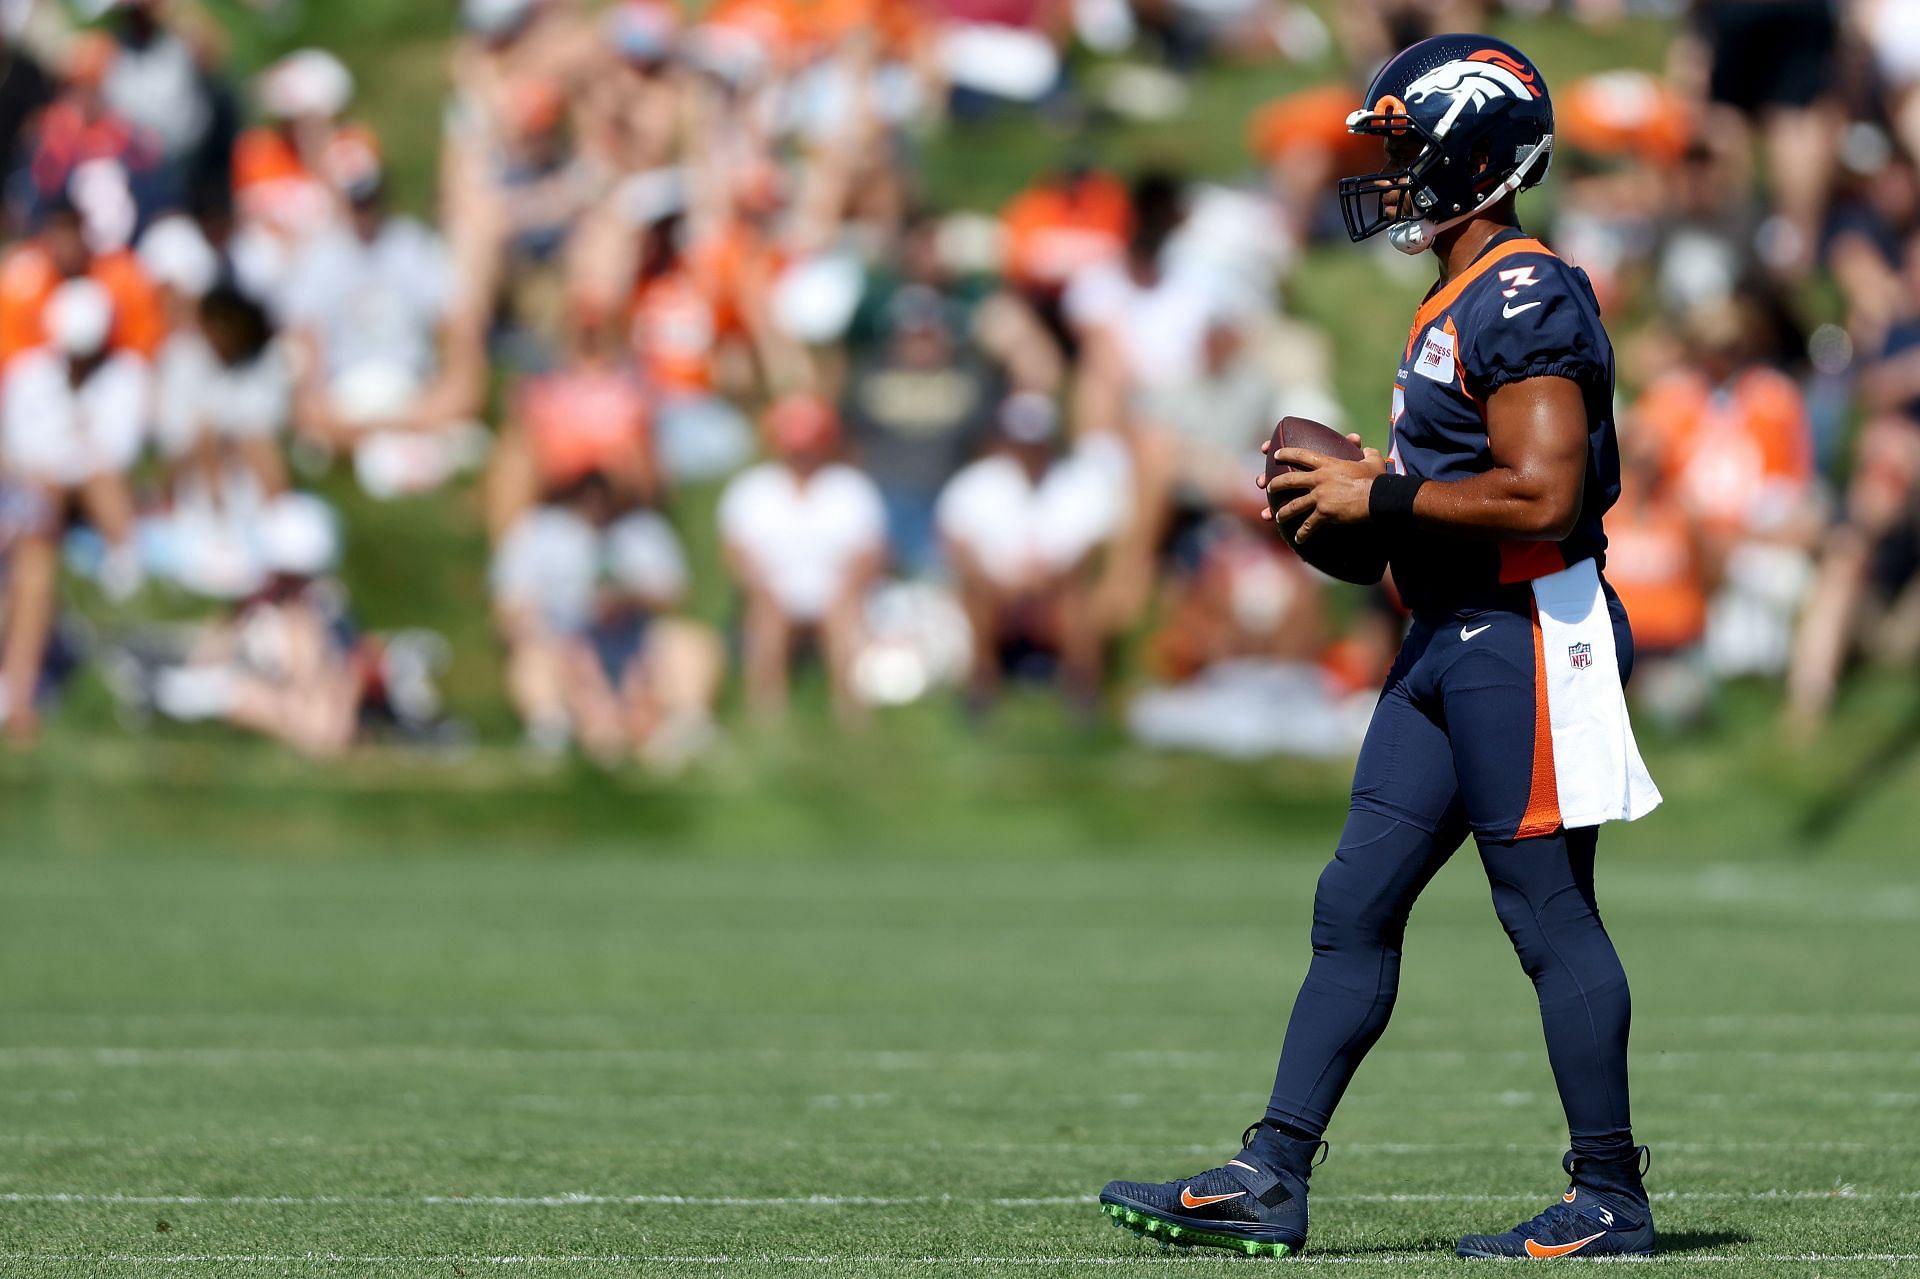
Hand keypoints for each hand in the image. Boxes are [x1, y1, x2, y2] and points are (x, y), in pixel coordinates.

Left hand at [1261, 439, 1387, 541]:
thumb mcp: (1373, 462)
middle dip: (1275, 484)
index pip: (1302, 455)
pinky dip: (1302, 534)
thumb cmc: (1377, 479)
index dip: (1286, 453)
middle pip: (1289, 480)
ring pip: (1294, 505)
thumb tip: (1369, 449)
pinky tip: (1298, 539)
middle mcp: (1320, 479)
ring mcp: (1320, 496)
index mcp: (1328, 464)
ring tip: (1277, 518)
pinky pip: (1309, 525)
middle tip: (1267, 487)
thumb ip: (1368, 453)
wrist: (1379, 497)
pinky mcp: (1325, 512)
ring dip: (1283, 513)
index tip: (1275, 454)